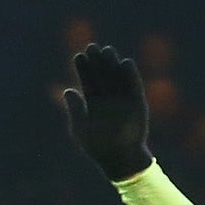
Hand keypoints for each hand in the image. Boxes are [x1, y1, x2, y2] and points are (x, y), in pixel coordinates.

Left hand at [63, 42, 150, 180]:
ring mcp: (122, 99)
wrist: (119, 158)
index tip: (78, 56)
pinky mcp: (137, 102)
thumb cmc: (97, 147)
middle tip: (91, 46)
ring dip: (112, 63)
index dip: (83, 68)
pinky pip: (133, 85)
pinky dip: (130, 75)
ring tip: (106, 50)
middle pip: (102, 75)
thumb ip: (75, 110)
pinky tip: (124, 62)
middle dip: (97, 61)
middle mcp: (108, 98)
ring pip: (117, 77)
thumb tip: (67, 90)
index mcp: (93, 103)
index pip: (88, 81)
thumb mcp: (81, 129)